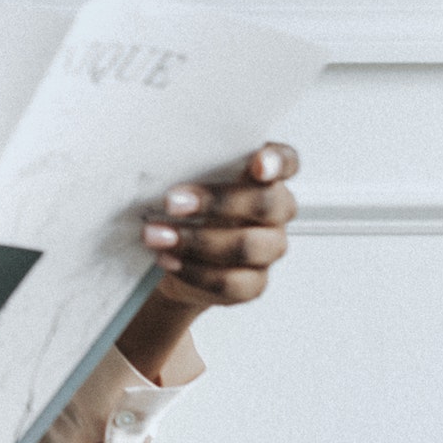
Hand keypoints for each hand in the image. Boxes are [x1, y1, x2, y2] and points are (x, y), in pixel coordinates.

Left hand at [141, 142, 299, 308]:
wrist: (169, 257)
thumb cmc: (182, 208)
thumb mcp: (183, 180)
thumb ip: (189, 166)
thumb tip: (162, 160)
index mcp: (264, 176)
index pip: (286, 162)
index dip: (277, 162)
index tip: (258, 164)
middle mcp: (275, 211)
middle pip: (266, 204)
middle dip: (217, 202)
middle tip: (171, 203)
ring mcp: (268, 248)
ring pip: (247, 246)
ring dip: (197, 241)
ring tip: (156, 236)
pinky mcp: (253, 283)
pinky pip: (231, 281)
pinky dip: (195, 271)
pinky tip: (169, 260)